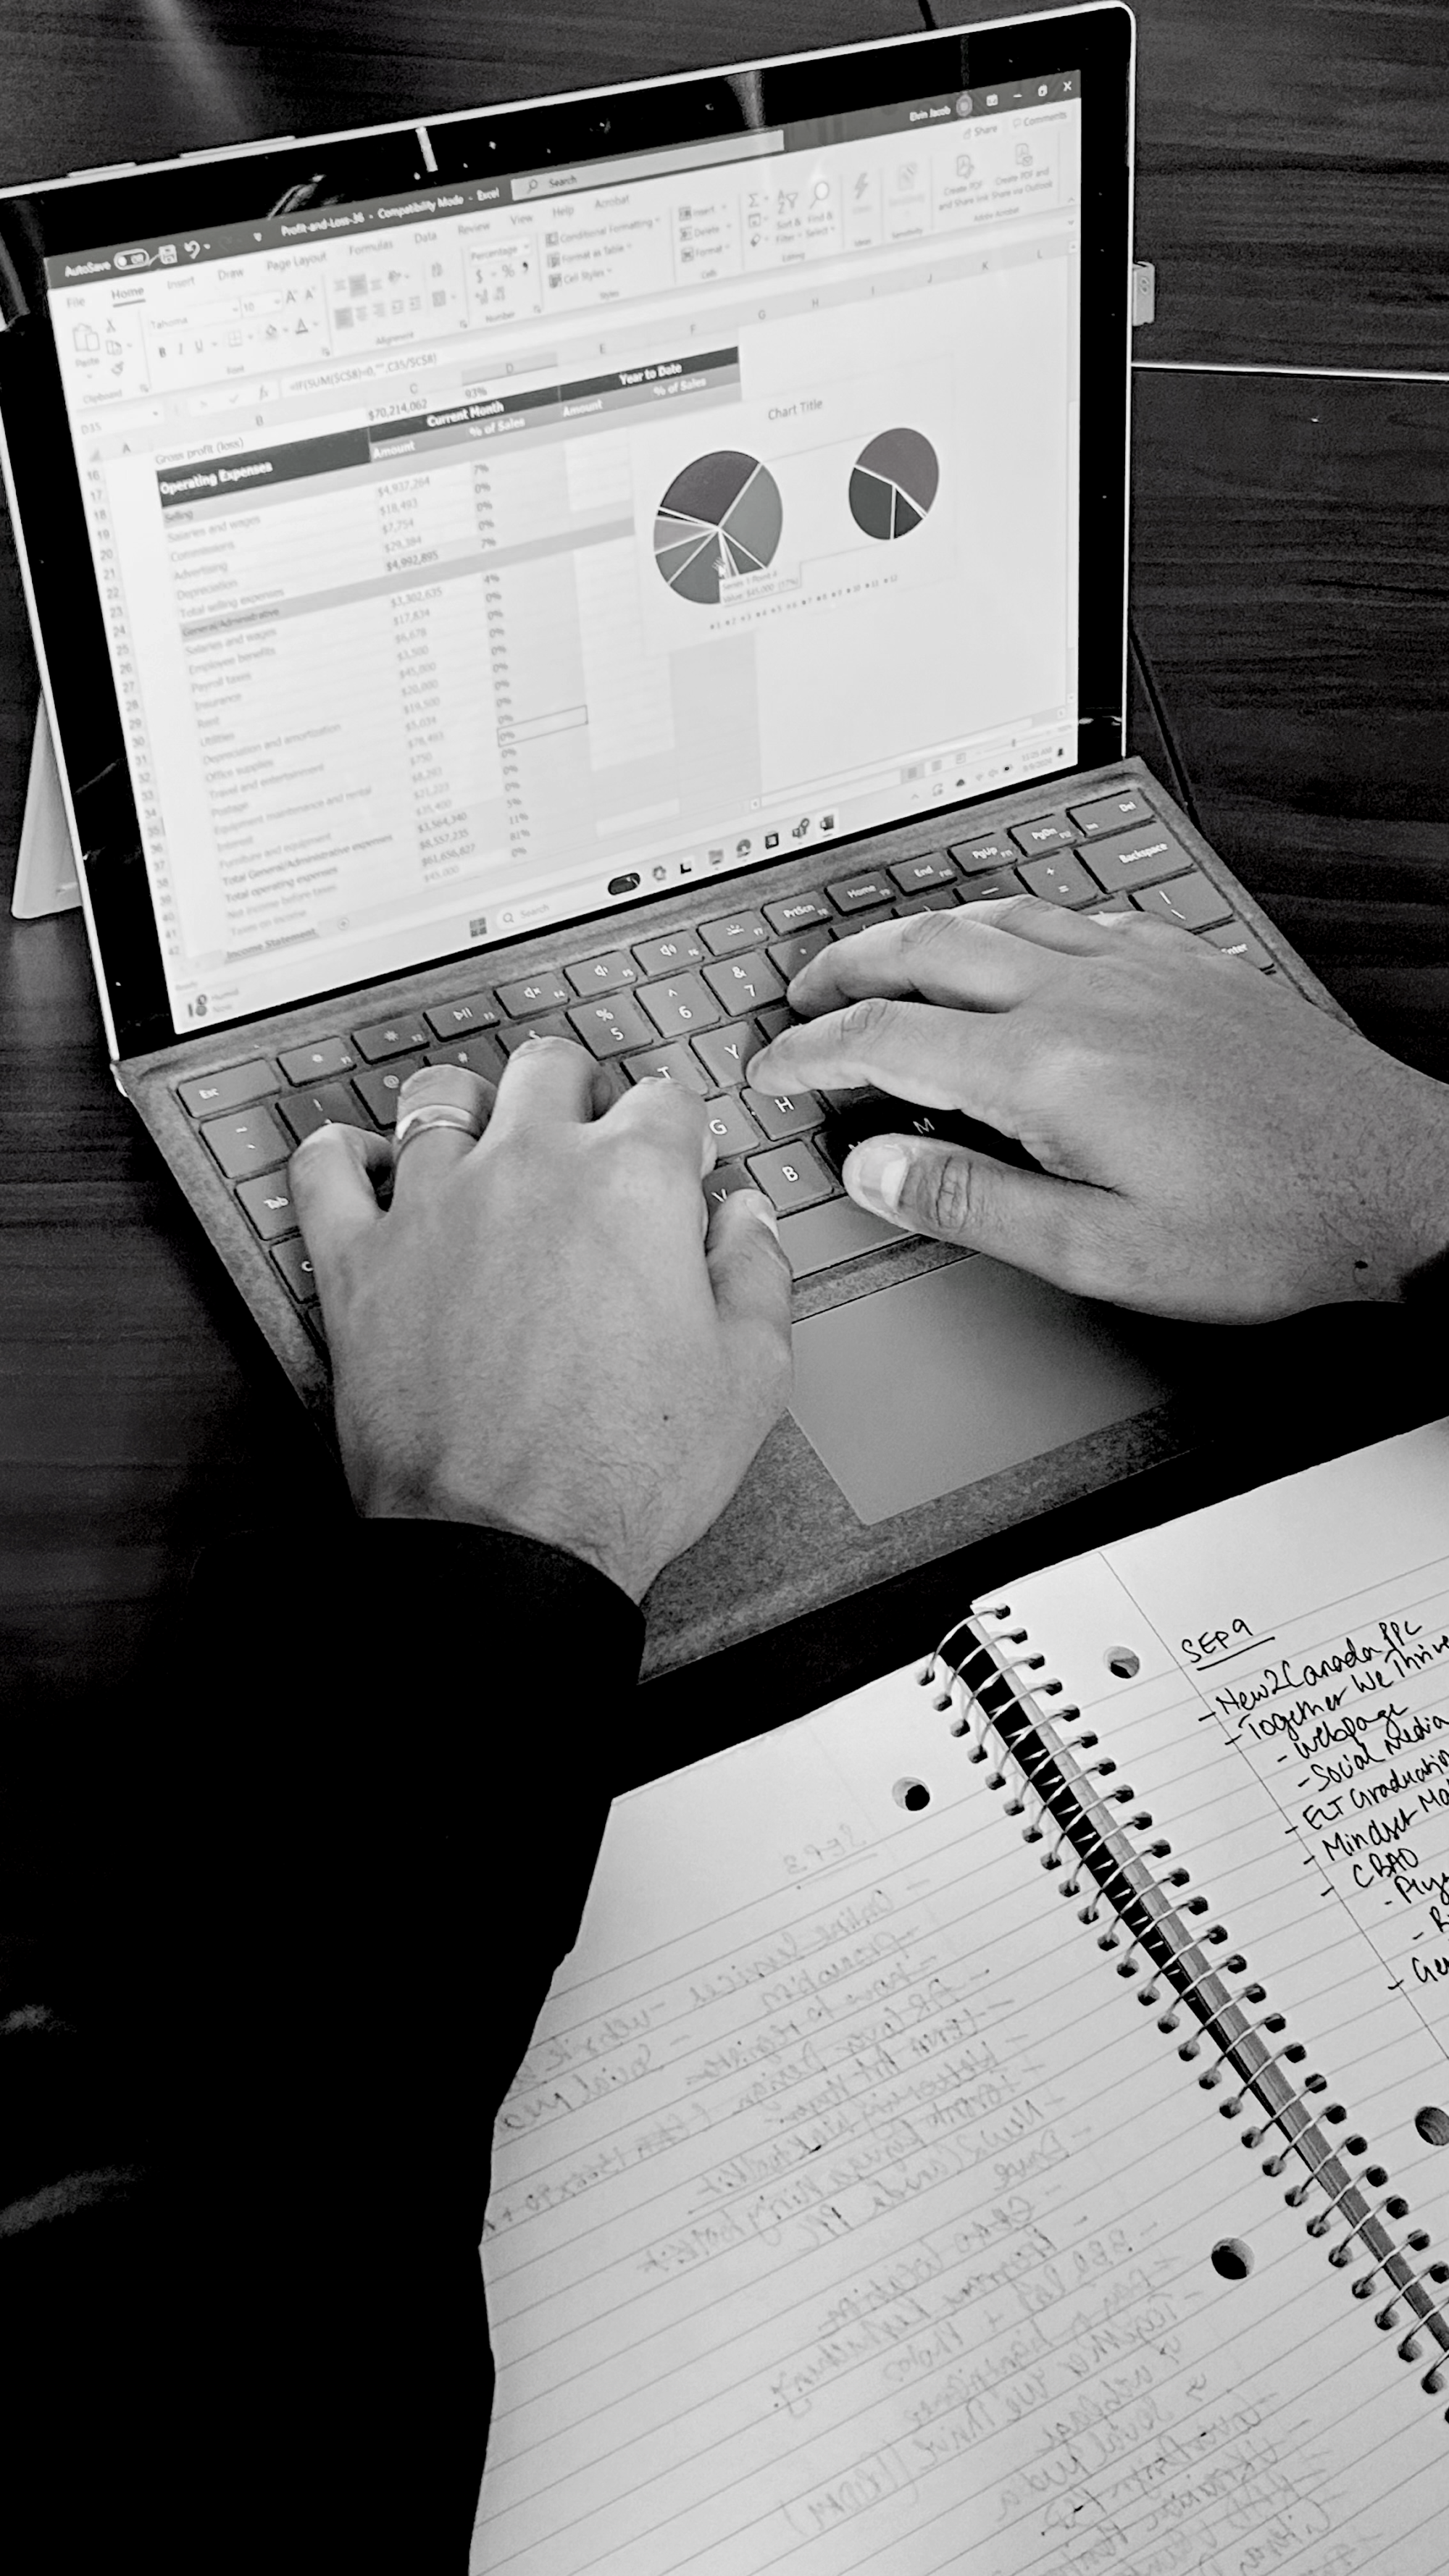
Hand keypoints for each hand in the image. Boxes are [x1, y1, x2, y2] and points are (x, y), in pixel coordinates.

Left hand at [288, 1045, 793, 1600]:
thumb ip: (757, 1272)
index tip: (677, 1163)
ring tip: (479, 1144)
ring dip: (467, 1109)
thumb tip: (747, 1217)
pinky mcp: (356, 1259)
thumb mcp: (750, 1377)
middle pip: (549, 1067)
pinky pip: (324, 1168)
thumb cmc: (623, 1472)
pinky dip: (340, 1155)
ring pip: (439, 1096)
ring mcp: (432, 1206)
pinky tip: (361, 1165)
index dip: (678, 1131)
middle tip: (581, 1138)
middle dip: (575, 1091)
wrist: (506, 1544)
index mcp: (632, 1183)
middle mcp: (527, 1169)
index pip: (665, 1097)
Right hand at [746, 897, 1448, 1323]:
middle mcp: (1083, 998)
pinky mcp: (1187, 967)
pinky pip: (1075, 916)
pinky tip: (1019, 942)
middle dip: (846, 969)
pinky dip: (1015, 923)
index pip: (884, 1040)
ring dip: (920, 933)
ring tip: (884, 958)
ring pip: (997, 918)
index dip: (809, 1054)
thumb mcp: (1096, 1251)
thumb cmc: (1263, 1226)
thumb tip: (873, 1167)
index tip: (771, 1070)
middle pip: (926, 951)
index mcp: (1043, 1069)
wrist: (1393, 1181)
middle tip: (802, 997)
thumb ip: (970, 1203)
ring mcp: (1138, 970)